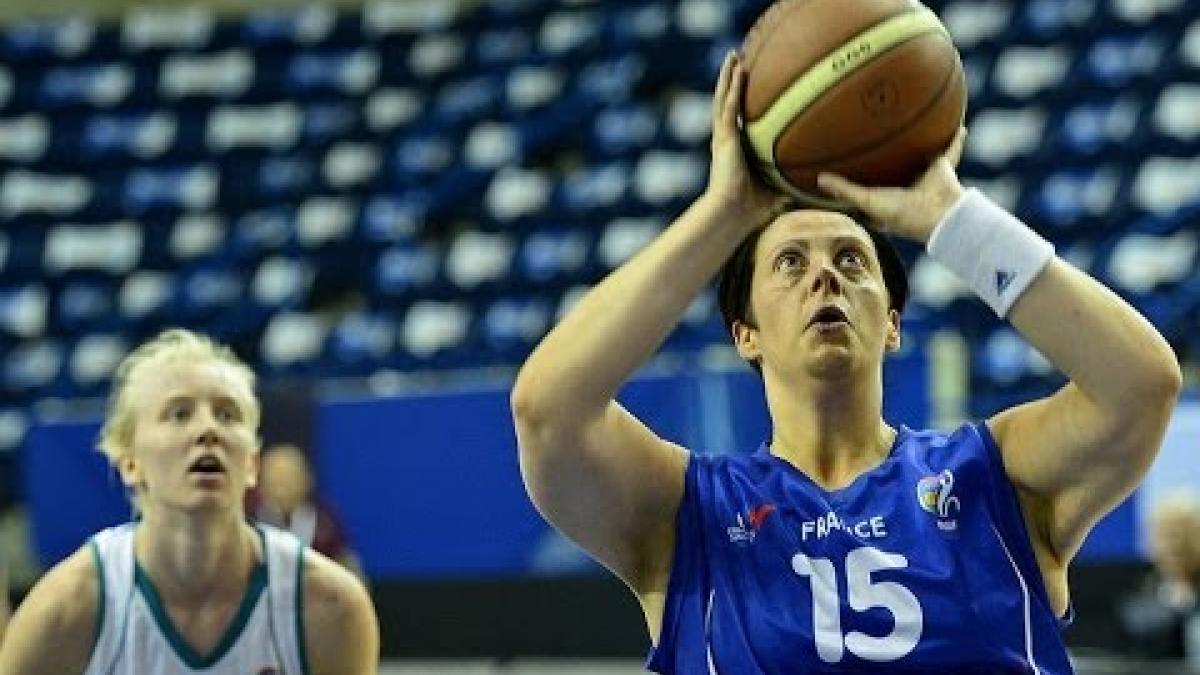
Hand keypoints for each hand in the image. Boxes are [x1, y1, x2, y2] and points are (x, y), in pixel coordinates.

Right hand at [703, 51, 790, 233]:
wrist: (732, 213)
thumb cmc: (752, 209)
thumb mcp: (779, 190)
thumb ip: (794, 183)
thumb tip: (820, 187)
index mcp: (736, 151)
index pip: (738, 122)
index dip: (741, 104)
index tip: (748, 88)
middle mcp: (727, 141)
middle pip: (727, 104)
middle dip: (732, 83)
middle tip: (737, 62)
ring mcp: (723, 138)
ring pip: (723, 99)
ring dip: (727, 77)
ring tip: (733, 56)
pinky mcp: (723, 139)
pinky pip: (727, 106)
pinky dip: (731, 87)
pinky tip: (736, 70)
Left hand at [816, 127, 967, 243]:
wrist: (937, 215)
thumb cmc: (901, 214)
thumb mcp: (868, 201)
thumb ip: (844, 190)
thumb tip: (819, 180)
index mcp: (888, 198)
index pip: (872, 187)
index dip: (862, 180)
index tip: (850, 167)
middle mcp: (907, 186)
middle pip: (896, 168)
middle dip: (890, 158)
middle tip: (883, 142)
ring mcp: (925, 177)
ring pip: (921, 156)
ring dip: (920, 145)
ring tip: (917, 128)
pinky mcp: (943, 169)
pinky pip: (951, 150)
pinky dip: (956, 139)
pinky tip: (960, 125)